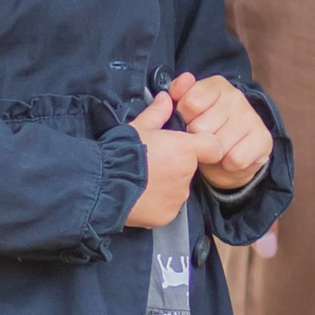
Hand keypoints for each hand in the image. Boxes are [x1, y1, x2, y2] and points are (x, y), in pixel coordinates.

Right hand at [123, 87, 202, 229]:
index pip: (213, 147)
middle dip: (176, 164)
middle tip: (152, 163)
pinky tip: (140, 195)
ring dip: (167, 184)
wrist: (100, 184)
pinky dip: (158, 202)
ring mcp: (178, 197)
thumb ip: (157, 113)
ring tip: (142, 180)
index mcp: (185, 149)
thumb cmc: (119, 152)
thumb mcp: (138, 127)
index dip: (203, 146)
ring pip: (179, 188)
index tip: (188, 147)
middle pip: (190, 167)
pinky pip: (168, 206)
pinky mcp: (167, 215)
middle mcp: (186, 174)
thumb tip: (165, 99)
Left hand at [170, 68, 272, 195]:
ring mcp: (251, 116)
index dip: (184, 119)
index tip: (189, 121)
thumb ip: (178, 92)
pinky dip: (229, 165)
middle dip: (197, 139)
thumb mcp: (186, 111)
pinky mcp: (264, 138)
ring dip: (213, 154)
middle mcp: (236, 96)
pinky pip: (235, 159)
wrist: (229, 161)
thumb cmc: (204, 131)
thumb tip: (185, 78)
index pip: (190, 103)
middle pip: (200, 127)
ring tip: (216, 150)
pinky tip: (230, 159)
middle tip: (204, 139)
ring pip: (217, 145)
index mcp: (216, 85)